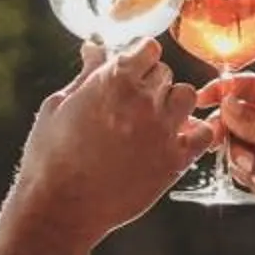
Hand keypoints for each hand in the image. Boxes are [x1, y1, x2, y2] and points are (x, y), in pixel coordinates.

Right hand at [11, 38, 212, 247]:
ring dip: (173, 103)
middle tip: (131, 104)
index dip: (137, 58)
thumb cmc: (51, 155)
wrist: (61, 207)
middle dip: (149, 83)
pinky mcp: (175, 162)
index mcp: (113, 80)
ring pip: (187, 96)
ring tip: (153, 120)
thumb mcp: (59, 105)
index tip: (129, 71)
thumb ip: (86, 75)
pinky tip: (176, 139)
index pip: (147, 47)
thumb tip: (95, 48)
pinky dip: (195, 133)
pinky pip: (204, 134)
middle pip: (165, 72)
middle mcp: (143, 101)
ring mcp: (163, 131)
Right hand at [199, 71, 254, 241]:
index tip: (202, 99)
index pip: (250, 85)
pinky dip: (245, 171)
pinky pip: (235, 160)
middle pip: (234, 112)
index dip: (224, 90)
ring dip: (240, 157)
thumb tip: (226, 104)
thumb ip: (254, 122)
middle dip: (230, 132)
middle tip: (218, 142)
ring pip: (232, 138)